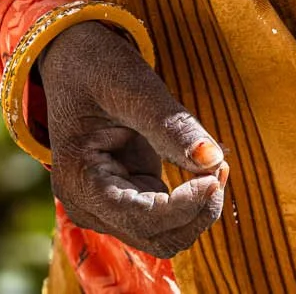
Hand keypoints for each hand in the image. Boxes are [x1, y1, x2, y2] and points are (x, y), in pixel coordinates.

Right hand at [35, 20, 229, 258]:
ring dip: (198, 209)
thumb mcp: (133, 87)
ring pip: (165, 234)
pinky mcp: (128, 195)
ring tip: (217, 165)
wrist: (74, 57)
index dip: (183, 207)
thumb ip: (171, 126)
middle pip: (156, 237)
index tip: (214, 175)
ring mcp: (108, 204)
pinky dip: (192, 200)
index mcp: (79, 181)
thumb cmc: (96, 66)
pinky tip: (207, 167)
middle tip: (221, 167)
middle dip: (196, 211)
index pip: (139, 219)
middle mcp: (89, 204)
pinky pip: (167, 215)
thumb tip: (214, 160)